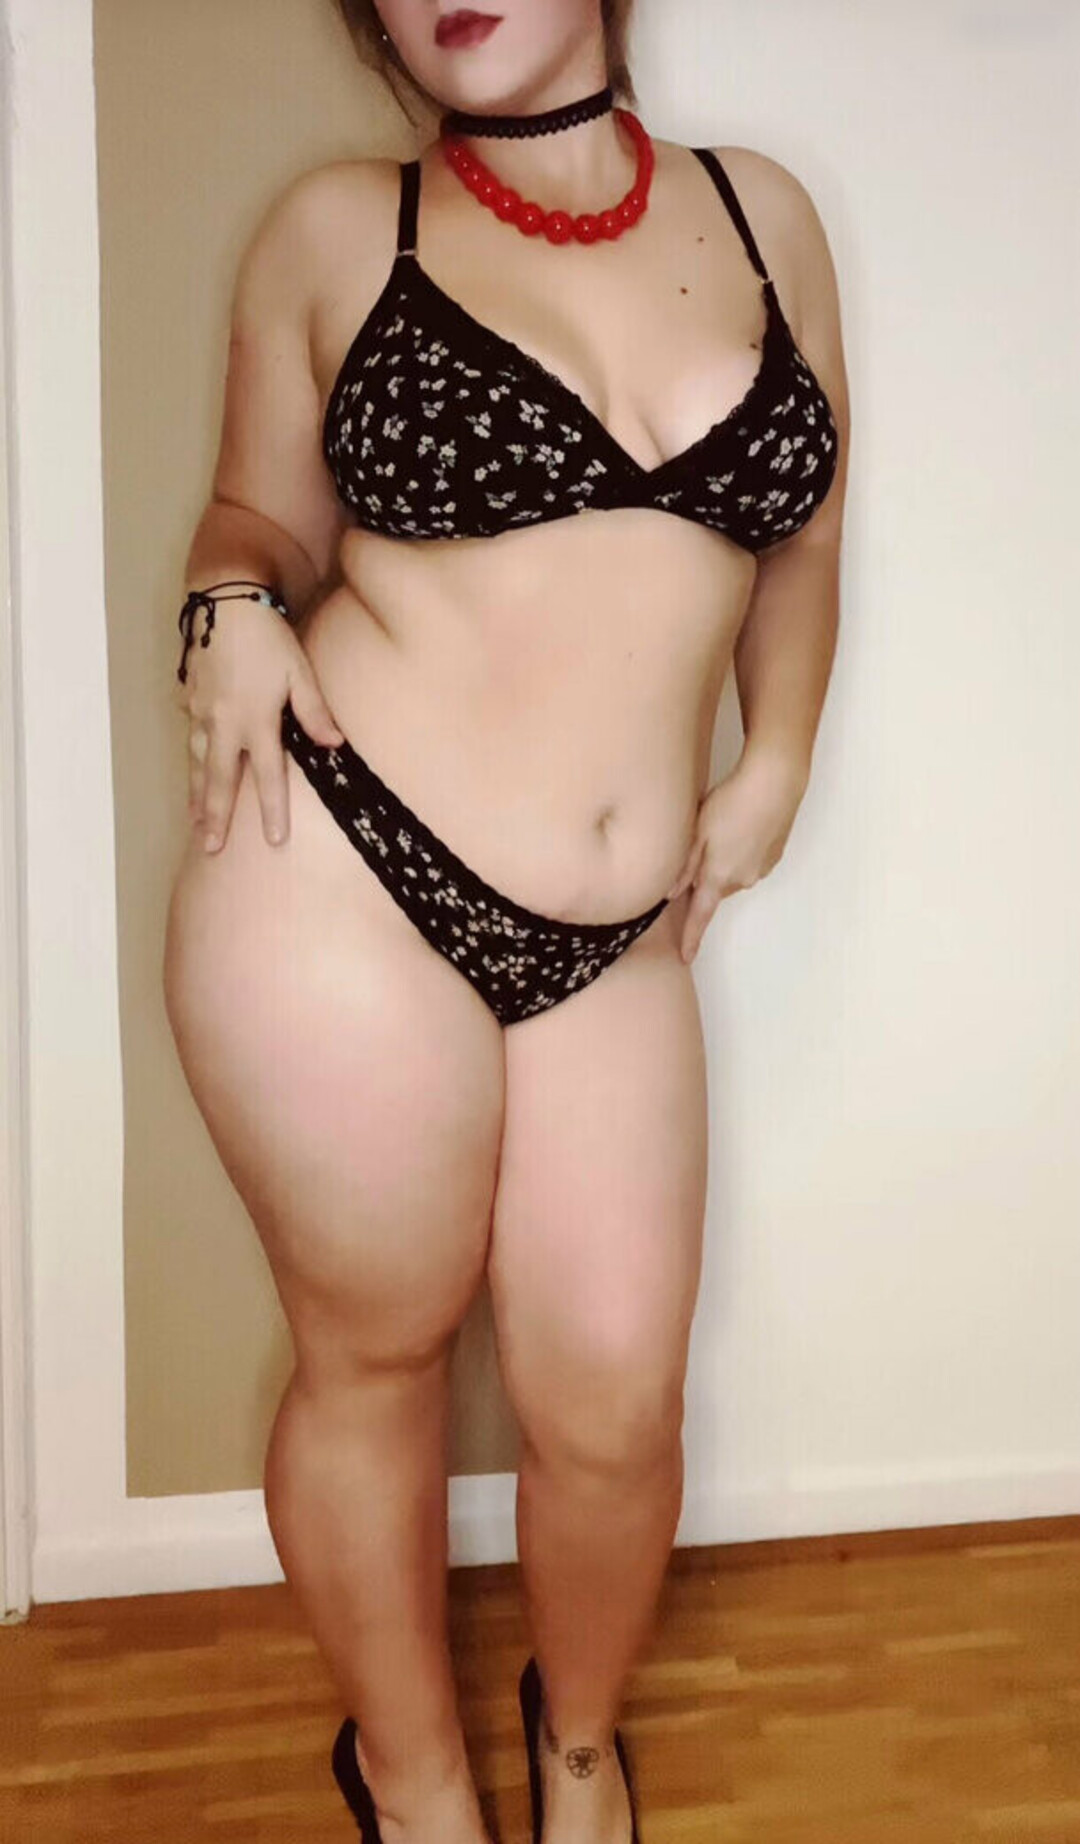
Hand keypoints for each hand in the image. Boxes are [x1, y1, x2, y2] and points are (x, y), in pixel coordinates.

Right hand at [175, 594, 344, 851]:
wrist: (224, 601)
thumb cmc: (268, 637)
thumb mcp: (300, 672)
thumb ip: (315, 712)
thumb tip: (334, 746)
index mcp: (256, 722)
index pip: (268, 777)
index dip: (272, 811)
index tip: (274, 841)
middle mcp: (224, 724)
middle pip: (220, 781)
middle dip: (215, 818)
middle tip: (209, 848)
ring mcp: (202, 713)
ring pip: (199, 763)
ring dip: (197, 795)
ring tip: (195, 822)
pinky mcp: (189, 699)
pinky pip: (190, 737)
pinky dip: (191, 760)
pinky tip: (191, 772)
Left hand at [666, 748, 808, 961]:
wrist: (775, 785)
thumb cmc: (732, 804)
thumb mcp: (697, 832)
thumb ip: (684, 866)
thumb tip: (670, 893)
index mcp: (718, 877)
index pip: (700, 916)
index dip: (691, 938)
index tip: (686, 958)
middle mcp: (741, 880)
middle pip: (714, 889)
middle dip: (704, 876)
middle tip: (700, 842)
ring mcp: (760, 869)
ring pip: (732, 874)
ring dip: (723, 860)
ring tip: (723, 827)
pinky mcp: (774, 856)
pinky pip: (749, 861)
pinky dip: (741, 850)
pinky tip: (741, 826)